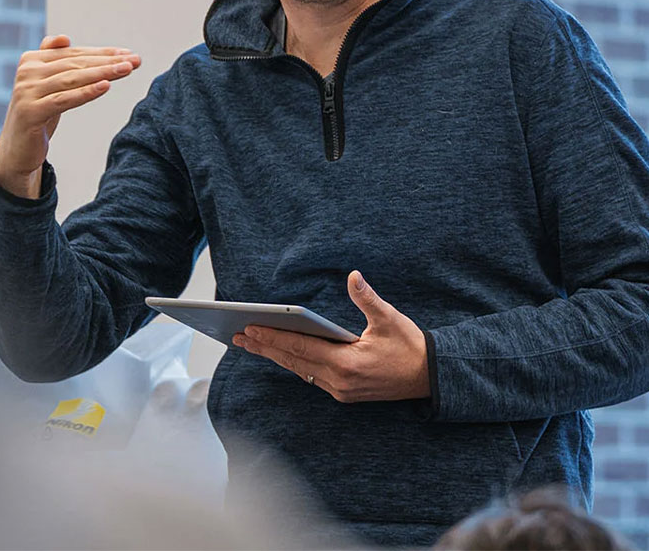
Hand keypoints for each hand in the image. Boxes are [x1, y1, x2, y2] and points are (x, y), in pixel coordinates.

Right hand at [0, 34, 140, 197]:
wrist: (17, 149)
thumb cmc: (38, 113)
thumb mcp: (46, 86)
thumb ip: (54, 61)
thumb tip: (64, 38)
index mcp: (31, 60)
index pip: (74, 54)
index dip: (103, 53)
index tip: (129, 54)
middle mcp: (27, 72)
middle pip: (75, 64)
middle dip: (108, 61)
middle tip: (135, 60)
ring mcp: (27, 92)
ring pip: (72, 79)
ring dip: (102, 73)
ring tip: (126, 70)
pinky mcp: (31, 112)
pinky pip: (64, 100)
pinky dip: (86, 92)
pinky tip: (106, 86)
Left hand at [232, 271, 429, 402]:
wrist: (431, 378)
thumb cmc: (410, 346)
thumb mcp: (389, 318)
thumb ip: (368, 298)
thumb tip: (353, 276)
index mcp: (347, 363)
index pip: (300, 347)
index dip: (273, 337)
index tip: (250, 329)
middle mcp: (339, 381)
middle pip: (293, 361)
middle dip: (264, 348)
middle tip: (238, 336)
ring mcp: (341, 390)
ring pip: (299, 370)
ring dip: (275, 356)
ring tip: (250, 344)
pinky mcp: (344, 393)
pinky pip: (310, 376)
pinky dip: (293, 363)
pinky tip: (280, 354)